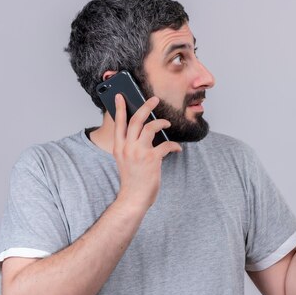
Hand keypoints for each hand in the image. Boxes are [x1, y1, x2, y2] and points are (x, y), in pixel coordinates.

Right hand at [113, 94, 181, 209]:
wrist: (133, 198)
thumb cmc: (132, 180)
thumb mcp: (124, 160)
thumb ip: (129, 146)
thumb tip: (142, 132)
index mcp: (119, 147)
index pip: (119, 123)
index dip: (120, 108)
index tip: (120, 96)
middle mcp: (127, 147)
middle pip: (136, 120)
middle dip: (146, 107)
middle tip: (154, 99)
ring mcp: (139, 152)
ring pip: (150, 127)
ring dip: (161, 122)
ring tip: (167, 123)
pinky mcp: (152, 159)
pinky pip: (166, 144)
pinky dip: (174, 146)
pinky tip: (177, 149)